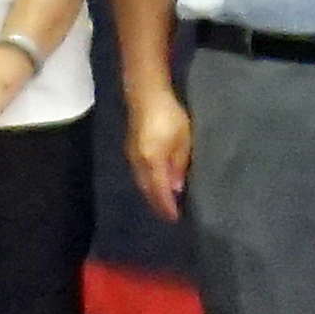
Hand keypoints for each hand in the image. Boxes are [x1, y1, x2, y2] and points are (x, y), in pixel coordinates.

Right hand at [124, 85, 193, 220]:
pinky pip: (139, 174)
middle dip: (157, 204)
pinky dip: (147, 184)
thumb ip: (178, 165)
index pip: (159, 191)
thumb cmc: (169, 116)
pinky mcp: (131, 149)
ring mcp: (132, 155)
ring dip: (151, 194)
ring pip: (141, 182)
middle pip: (147, 189)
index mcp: (153, 161)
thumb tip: (176, 187)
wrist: (146, 94)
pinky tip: (154, 184)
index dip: (167, 206)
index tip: (175, 219)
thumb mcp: (183, 140)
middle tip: (168, 216)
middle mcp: (139, 162)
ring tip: (162, 203)